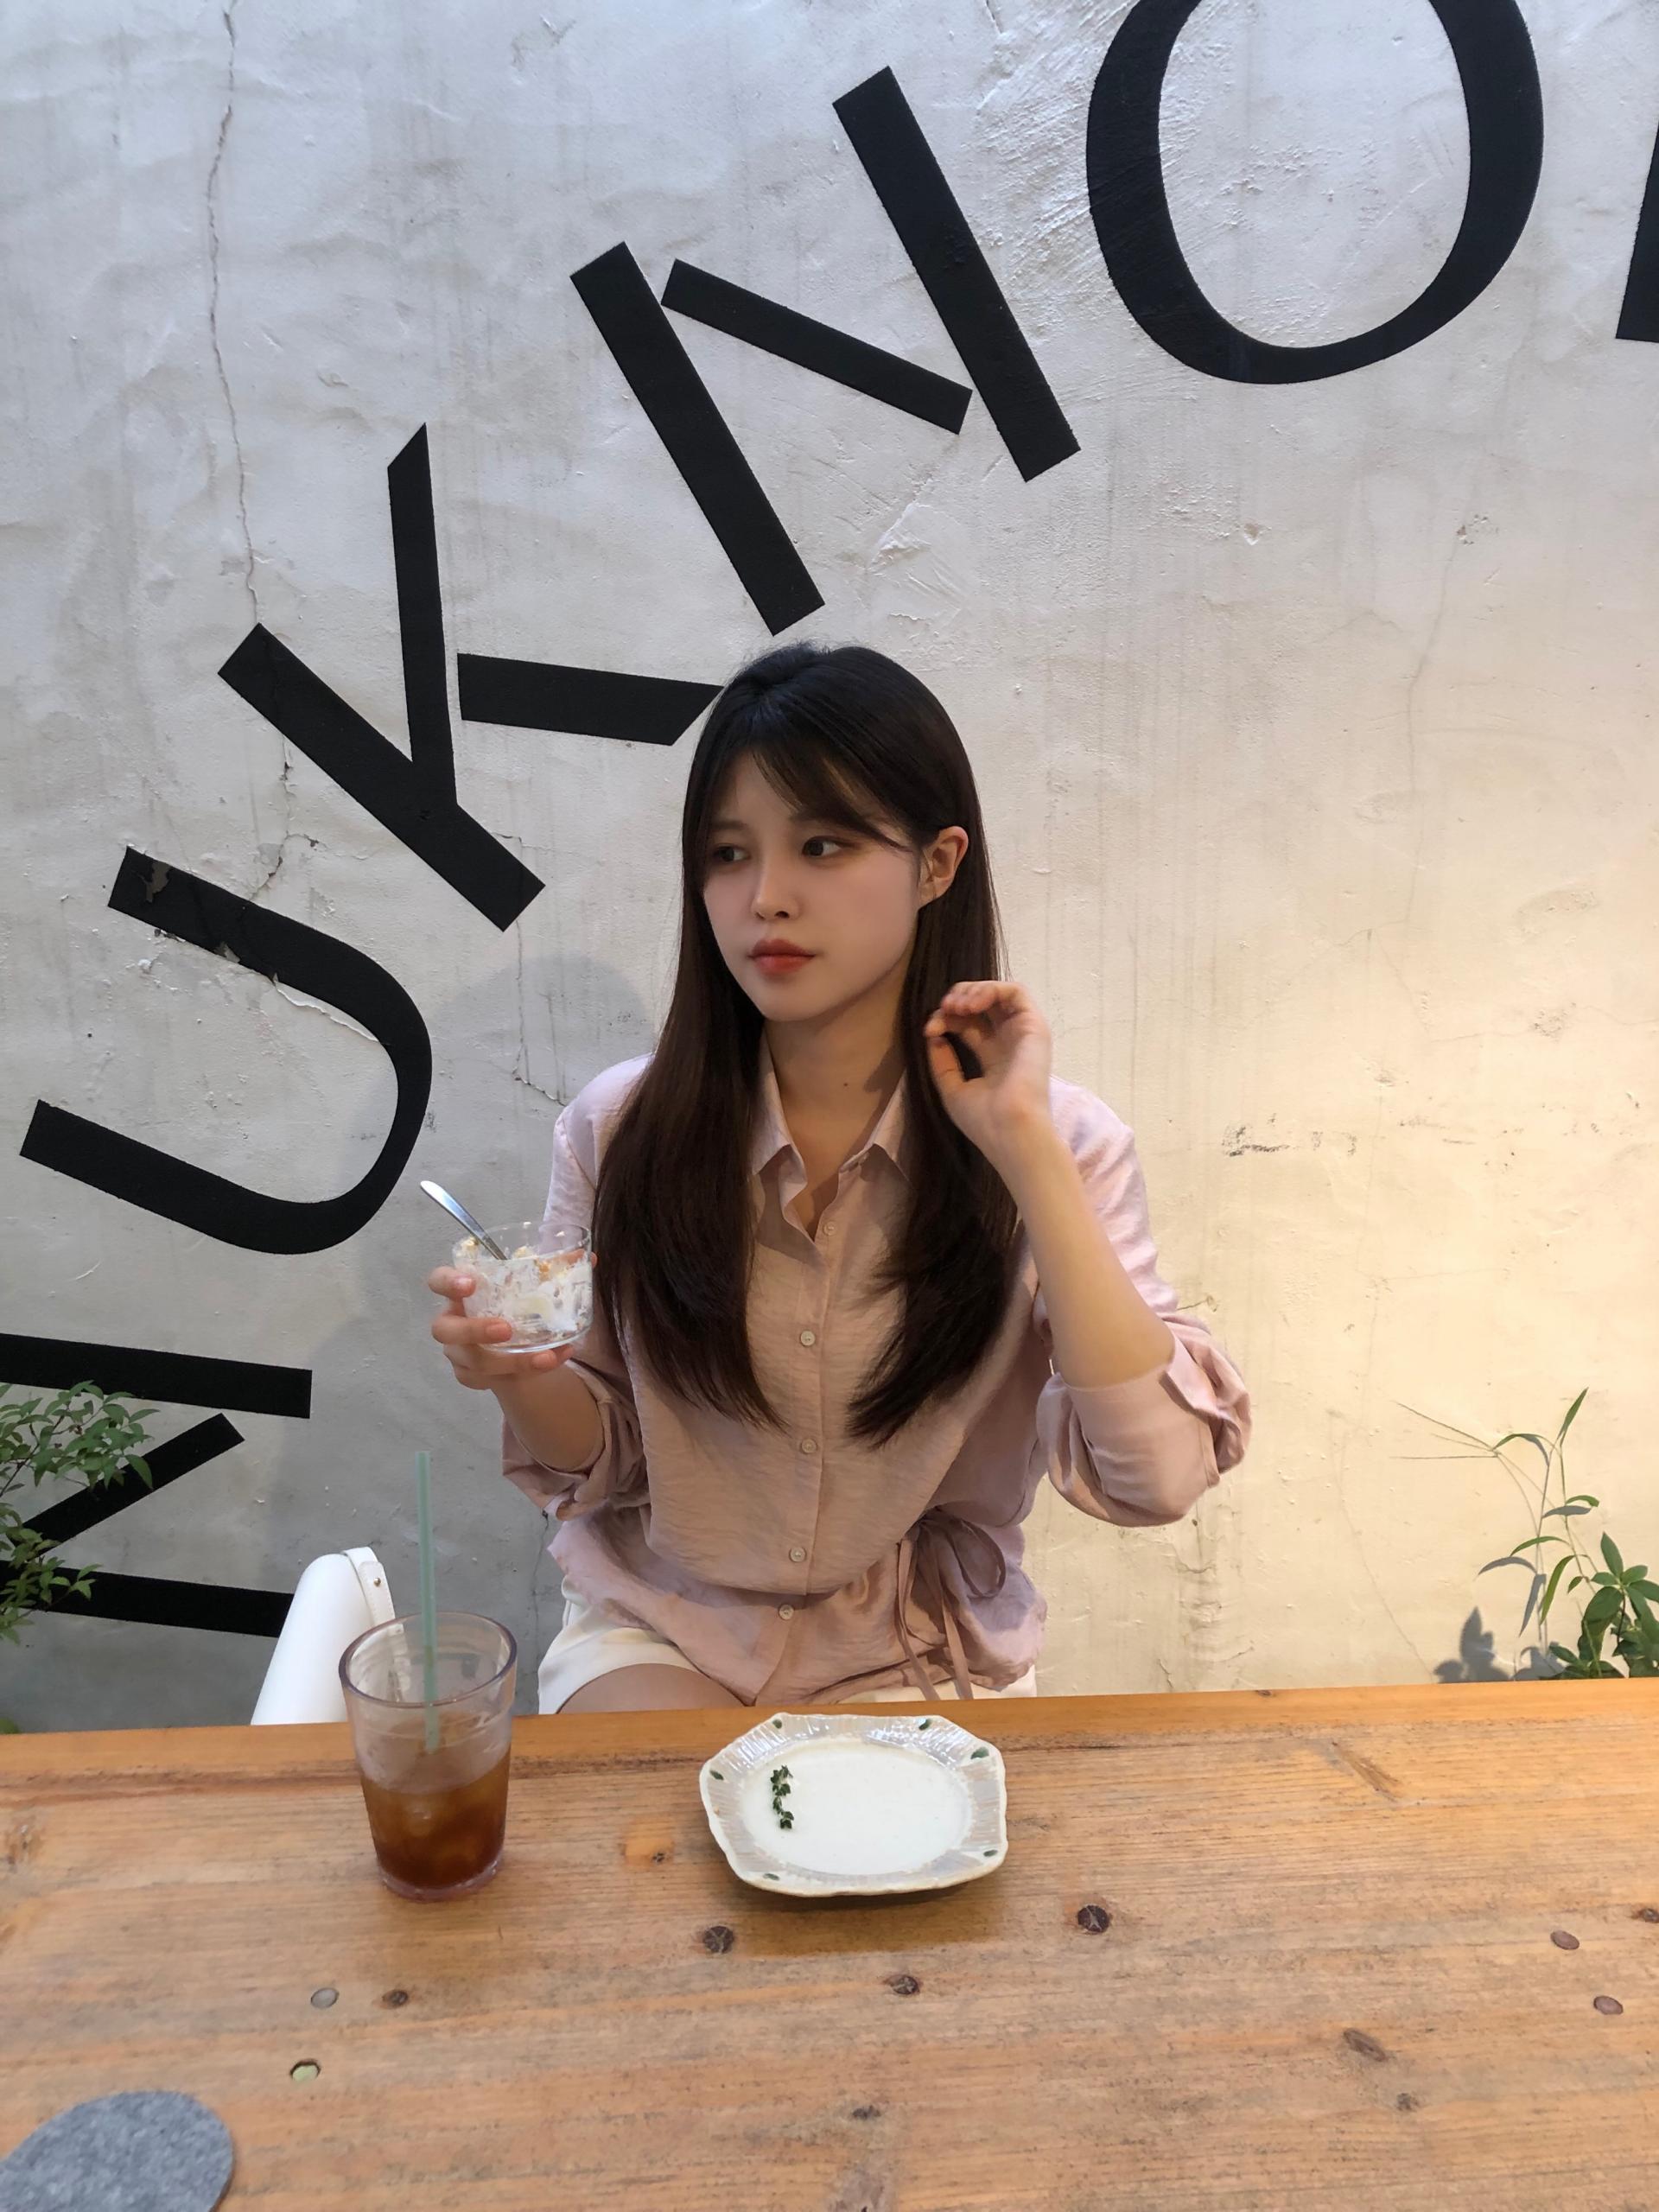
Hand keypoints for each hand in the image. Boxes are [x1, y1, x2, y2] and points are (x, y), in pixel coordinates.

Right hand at [427, 1266, 580, 1390]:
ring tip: (545, 1357)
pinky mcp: (470, 1376)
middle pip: (444, 1329)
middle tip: (505, 1330)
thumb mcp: (531, 1286)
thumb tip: (589, 1257)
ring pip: (472, 1361)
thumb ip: (555, 1270)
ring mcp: (458, 1352)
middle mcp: (453, 1321)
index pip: (438, 1280)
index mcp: (461, 1292)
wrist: (512, 1343)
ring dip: (509, 1361)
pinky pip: (490, 1380)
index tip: (470, 1284)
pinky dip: (524, 1373)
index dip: (447, 1282)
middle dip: (473, 1331)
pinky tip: (549, 1363)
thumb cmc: (513, 1305)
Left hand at [923, 980, 1054, 1166]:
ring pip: (1000, 993)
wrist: (1010, 1131)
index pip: (968, 1024)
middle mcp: (1009, 1042)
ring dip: (973, 991)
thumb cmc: (984, 1119)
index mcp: (993, 1058)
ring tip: (957, 1006)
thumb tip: (934, 1036)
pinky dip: (990, 989)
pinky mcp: (1034, 1026)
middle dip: (958, 999)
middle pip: (983, 1005)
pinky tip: (972, 1004)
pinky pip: (1016, 991)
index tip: (930, 1029)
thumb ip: (943, 1062)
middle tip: (944, 1009)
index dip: (945, 1019)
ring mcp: (1023, 1033)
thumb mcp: (953, 1089)